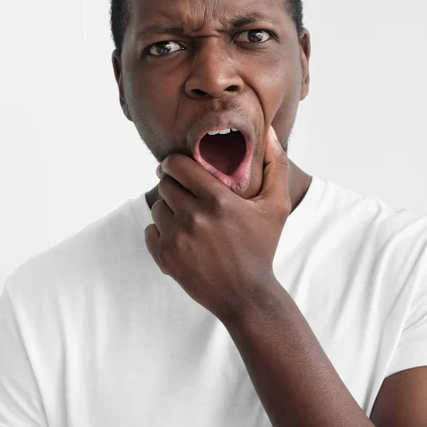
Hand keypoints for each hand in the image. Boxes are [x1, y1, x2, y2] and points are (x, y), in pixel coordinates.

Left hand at [145, 124, 291, 323]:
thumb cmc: (262, 247)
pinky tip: (179, 237)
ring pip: (156, 208)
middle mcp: (194, 217)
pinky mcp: (165, 258)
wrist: (246, 295)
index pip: (177, 165)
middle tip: (184, 192)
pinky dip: (160, 232)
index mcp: (217, 199)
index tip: (181, 169)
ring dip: (168, 209)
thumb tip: (267, 131)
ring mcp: (177, 239)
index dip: (176, 164)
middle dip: (172, 185)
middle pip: (164, 184)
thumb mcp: (277, 206)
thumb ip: (275, 164)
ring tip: (186, 217)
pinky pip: (150, 231)